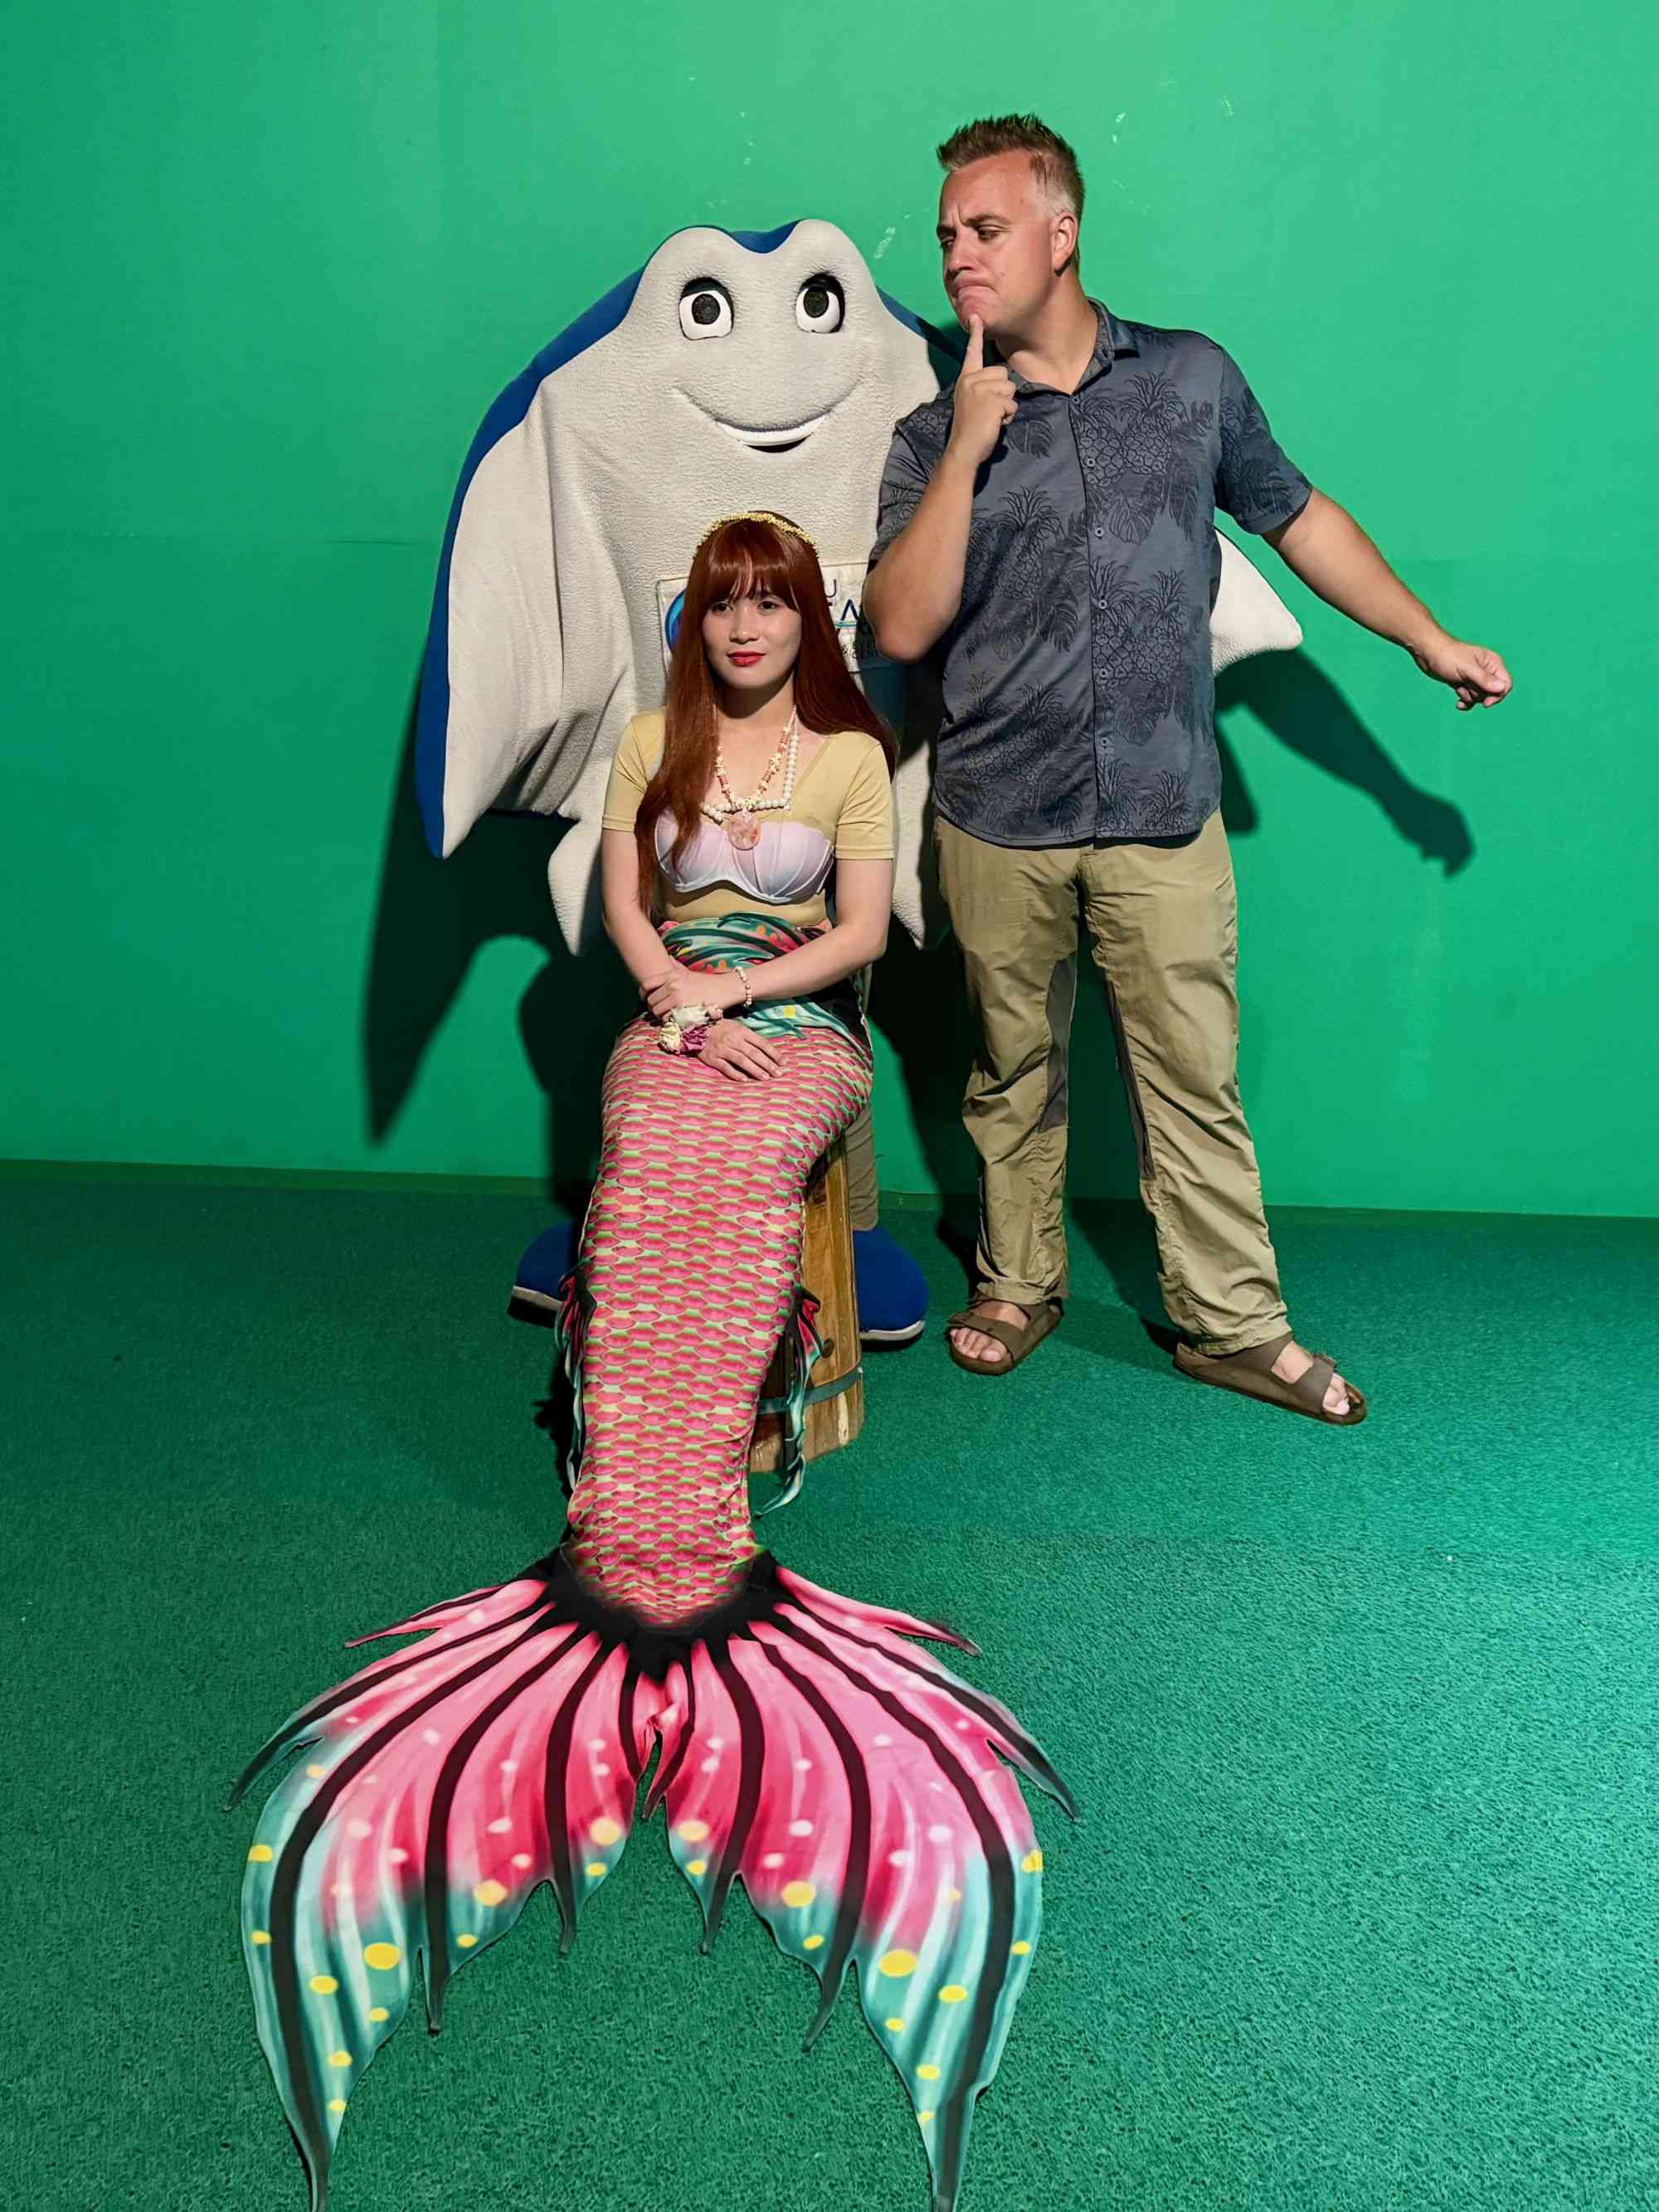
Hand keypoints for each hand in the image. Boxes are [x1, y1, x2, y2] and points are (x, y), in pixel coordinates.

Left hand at [643, 962, 721, 1019]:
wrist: (726, 989)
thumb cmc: (707, 982)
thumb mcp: (688, 971)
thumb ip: (675, 966)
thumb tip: (667, 957)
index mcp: (671, 975)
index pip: (646, 985)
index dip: (643, 994)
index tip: (647, 999)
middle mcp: (672, 985)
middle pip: (650, 1001)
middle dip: (654, 1008)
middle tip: (661, 1011)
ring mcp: (677, 998)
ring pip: (657, 1012)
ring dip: (661, 1016)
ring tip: (669, 1015)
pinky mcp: (684, 1010)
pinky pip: (667, 1019)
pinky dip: (669, 1021)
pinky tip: (676, 1019)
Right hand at [699, 1021, 781, 1081]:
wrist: (694, 1027)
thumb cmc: (719, 1027)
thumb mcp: (736, 1026)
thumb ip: (749, 1036)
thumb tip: (766, 1049)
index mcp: (741, 1031)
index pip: (761, 1042)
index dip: (774, 1053)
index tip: (784, 1062)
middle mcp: (733, 1040)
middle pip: (754, 1053)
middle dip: (768, 1064)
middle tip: (779, 1074)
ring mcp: (722, 1049)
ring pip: (742, 1061)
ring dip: (755, 1070)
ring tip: (766, 1078)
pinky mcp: (712, 1058)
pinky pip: (725, 1068)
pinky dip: (735, 1074)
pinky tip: (745, 1080)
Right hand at [946, 317, 1016, 469]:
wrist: (964, 449)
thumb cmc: (970, 429)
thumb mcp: (971, 402)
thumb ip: (982, 388)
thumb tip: (1001, 384)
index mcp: (966, 379)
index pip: (972, 353)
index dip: (975, 334)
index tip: (976, 316)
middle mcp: (971, 380)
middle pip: (1003, 373)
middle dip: (1003, 392)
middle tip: (989, 410)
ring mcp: (981, 390)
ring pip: (1010, 388)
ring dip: (1007, 405)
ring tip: (992, 417)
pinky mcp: (992, 401)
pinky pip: (1012, 404)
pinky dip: (1008, 416)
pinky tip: (995, 424)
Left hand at [1410, 633, 1512, 710]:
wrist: (1427, 653)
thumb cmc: (1447, 656)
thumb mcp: (1466, 669)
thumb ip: (1484, 679)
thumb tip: (1501, 688)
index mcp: (1492, 663)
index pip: (1505, 684)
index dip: (1498, 695)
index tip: (1485, 703)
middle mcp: (1486, 670)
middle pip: (1492, 693)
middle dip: (1479, 695)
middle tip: (1466, 686)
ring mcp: (1475, 678)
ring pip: (1480, 696)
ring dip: (1469, 697)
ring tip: (1459, 686)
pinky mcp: (1464, 683)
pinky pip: (1470, 698)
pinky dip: (1465, 702)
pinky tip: (1458, 704)